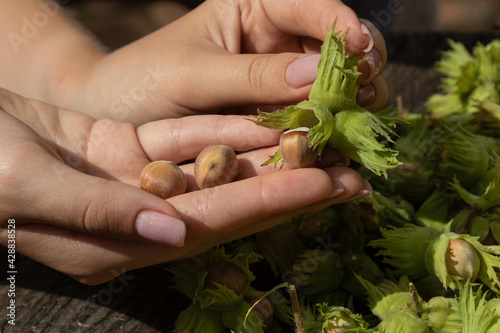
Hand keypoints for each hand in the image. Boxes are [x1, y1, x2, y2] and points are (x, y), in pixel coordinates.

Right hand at [0, 88, 370, 284]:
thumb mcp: (27, 184)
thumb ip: (101, 213)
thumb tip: (174, 232)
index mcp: (116, 243)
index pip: (211, 224)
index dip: (270, 204)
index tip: (326, 187)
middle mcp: (137, 216)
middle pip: (229, 200)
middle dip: (291, 186)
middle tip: (353, 175)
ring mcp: (136, 178)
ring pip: (215, 163)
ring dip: (267, 152)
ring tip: (325, 143)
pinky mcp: (128, 144)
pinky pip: (187, 134)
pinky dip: (226, 126)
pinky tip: (268, 116)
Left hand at [56, 0, 387, 123]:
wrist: (114, 119)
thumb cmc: (141, 82)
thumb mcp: (193, 74)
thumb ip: (254, 75)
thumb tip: (320, 72)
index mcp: (256, 8)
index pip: (315, 6)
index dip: (346, 26)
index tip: (361, 52)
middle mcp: (277, 42)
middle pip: (339, 49)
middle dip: (358, 71)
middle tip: (363, 99)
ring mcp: (280, 83)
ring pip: (335, 89)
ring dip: (351, 107)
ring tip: (352, 128)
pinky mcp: (277, 119)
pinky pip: (314, 122)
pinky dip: (329, 135)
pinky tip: (336, 149)